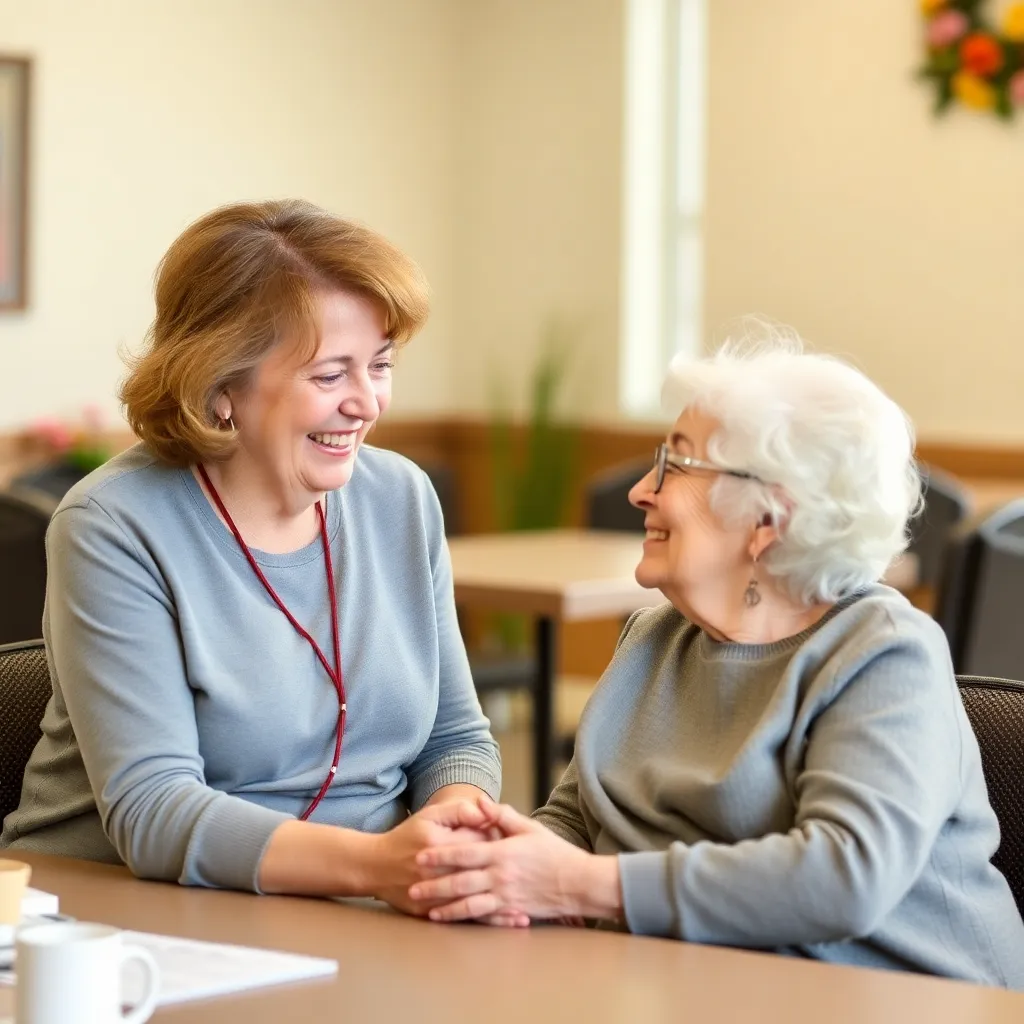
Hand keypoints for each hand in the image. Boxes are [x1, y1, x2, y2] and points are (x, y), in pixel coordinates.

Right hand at [368, 802, 528, 926]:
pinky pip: (461, 917)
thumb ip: (459, 810)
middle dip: (504, 879)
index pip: (478, 845)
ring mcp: (433, 895)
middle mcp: (437, 873)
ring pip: (472, 903)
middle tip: (528, 879)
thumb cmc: (408, 836)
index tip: (516, 846)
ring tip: (526, 913)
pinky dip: (485, 921)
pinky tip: (504, 923)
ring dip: (500, 909)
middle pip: (479, 875)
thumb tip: (484, 810)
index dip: (499, 845)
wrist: (376, 865)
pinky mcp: (429, 911)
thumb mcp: (431, 815)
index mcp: (441, 845)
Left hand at [407, 800, 602, 922]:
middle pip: (460, 882)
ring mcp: (505, 897)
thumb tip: (481, 803)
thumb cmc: (554, 852)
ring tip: (426, 909)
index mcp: (502, 853)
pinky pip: (485, 918)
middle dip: (434, 885)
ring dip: (445, 907)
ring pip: (468, 905)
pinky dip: (466, 920)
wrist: (578, 883)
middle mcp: (500, 876)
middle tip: (412, 887)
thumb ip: (503, 815)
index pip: (465, 853)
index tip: (421, 855)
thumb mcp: (530, 828)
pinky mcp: (511, 911)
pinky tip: (453, 921)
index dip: (441, 855)